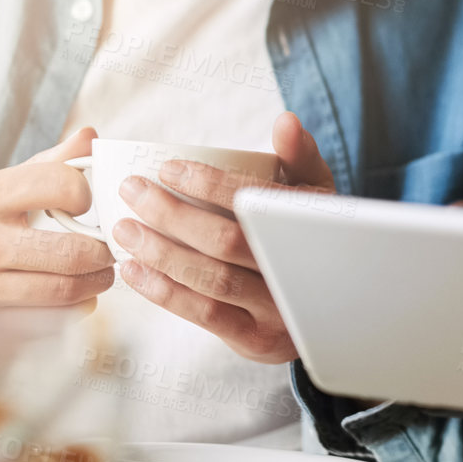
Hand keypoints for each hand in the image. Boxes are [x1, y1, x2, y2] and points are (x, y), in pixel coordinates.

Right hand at [0, 129, 115, 354]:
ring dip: (94, 286)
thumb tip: (90, 137)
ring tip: (97, 276)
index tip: (91, 206)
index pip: (62, 186)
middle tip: (110, 250)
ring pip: (63, 294)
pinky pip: (41, 327)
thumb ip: (38, 167)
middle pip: (72, 251)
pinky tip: (68, 304)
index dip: (88, 196)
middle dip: (104, 253)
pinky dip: (66, 316)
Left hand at [112, 112, 332, 363]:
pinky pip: (205, 315)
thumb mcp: (315, 193)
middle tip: (133, 191)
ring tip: (124, 229)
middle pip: (226, 241)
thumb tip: (285, 122)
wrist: (338, 307)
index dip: (209, 183)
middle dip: (172, 215)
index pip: (255, 201)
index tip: (167, 168)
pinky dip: (164, 292)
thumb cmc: (309, 236)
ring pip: (211, 280)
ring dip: (160, 253)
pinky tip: (134, 270)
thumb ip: (299, 155)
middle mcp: (297, 270)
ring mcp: (278, 309)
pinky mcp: (256, 340)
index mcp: (311, 225)